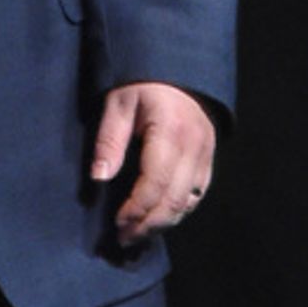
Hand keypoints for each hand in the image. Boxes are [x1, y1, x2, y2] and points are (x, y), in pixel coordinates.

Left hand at [91, 81, 215, 246]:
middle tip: (125, 238)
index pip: (156, 182)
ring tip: (138, 234)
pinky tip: (159, 218)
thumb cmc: (140, 83)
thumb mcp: (118, 102)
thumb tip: (98, 178)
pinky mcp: (209, 159)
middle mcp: (194, 146)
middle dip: (149, 224)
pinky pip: (197, 195)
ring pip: (189, 202)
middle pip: (175, 200)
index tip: (117, 222)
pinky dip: (178, 211)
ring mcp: (206, 154)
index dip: (137, 208)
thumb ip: (109, 140)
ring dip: (163, 223)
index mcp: (171, 131)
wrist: (175, 67)